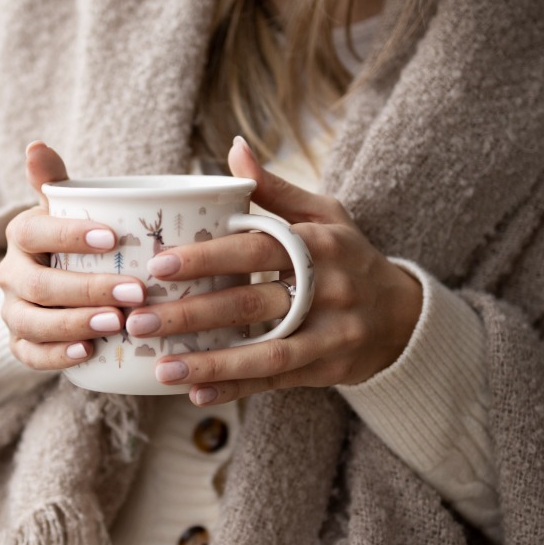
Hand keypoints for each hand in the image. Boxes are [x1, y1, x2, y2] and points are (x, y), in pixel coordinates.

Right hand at [0, 141, 146, 369]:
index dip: (70, 235)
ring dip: (75, 323)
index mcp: (22, 234)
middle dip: (88, 289)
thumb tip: (35, 145)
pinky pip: (29, 355)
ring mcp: (13, 311)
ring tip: (117, 324)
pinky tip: (89, 353)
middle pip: (40, 285)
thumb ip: (57, 180)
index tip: (114, 238)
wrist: (61, 283)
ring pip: (33, 322)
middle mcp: (10, 274)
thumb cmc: (76, 239)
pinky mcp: (20, 344)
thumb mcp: (68, 208)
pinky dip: (57, 356)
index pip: (36, 231)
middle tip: (135, 292)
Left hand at [126, 136, 422, 405]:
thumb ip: (274, 190)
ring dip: (210, 363)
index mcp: (319, 244)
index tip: (159, 264)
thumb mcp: (324, 215)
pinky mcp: (327, 370)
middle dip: (191, 314)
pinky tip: (195, 393)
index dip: (208, 257)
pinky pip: (275, 382)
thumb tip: (233, 151)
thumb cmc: (347, 256)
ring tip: (161, 367)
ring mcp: (330, 334)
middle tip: (140, 320)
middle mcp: (327, 290)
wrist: (403, 315)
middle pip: (252, 303)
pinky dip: (235, 389)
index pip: (256, 248)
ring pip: (263, 352)